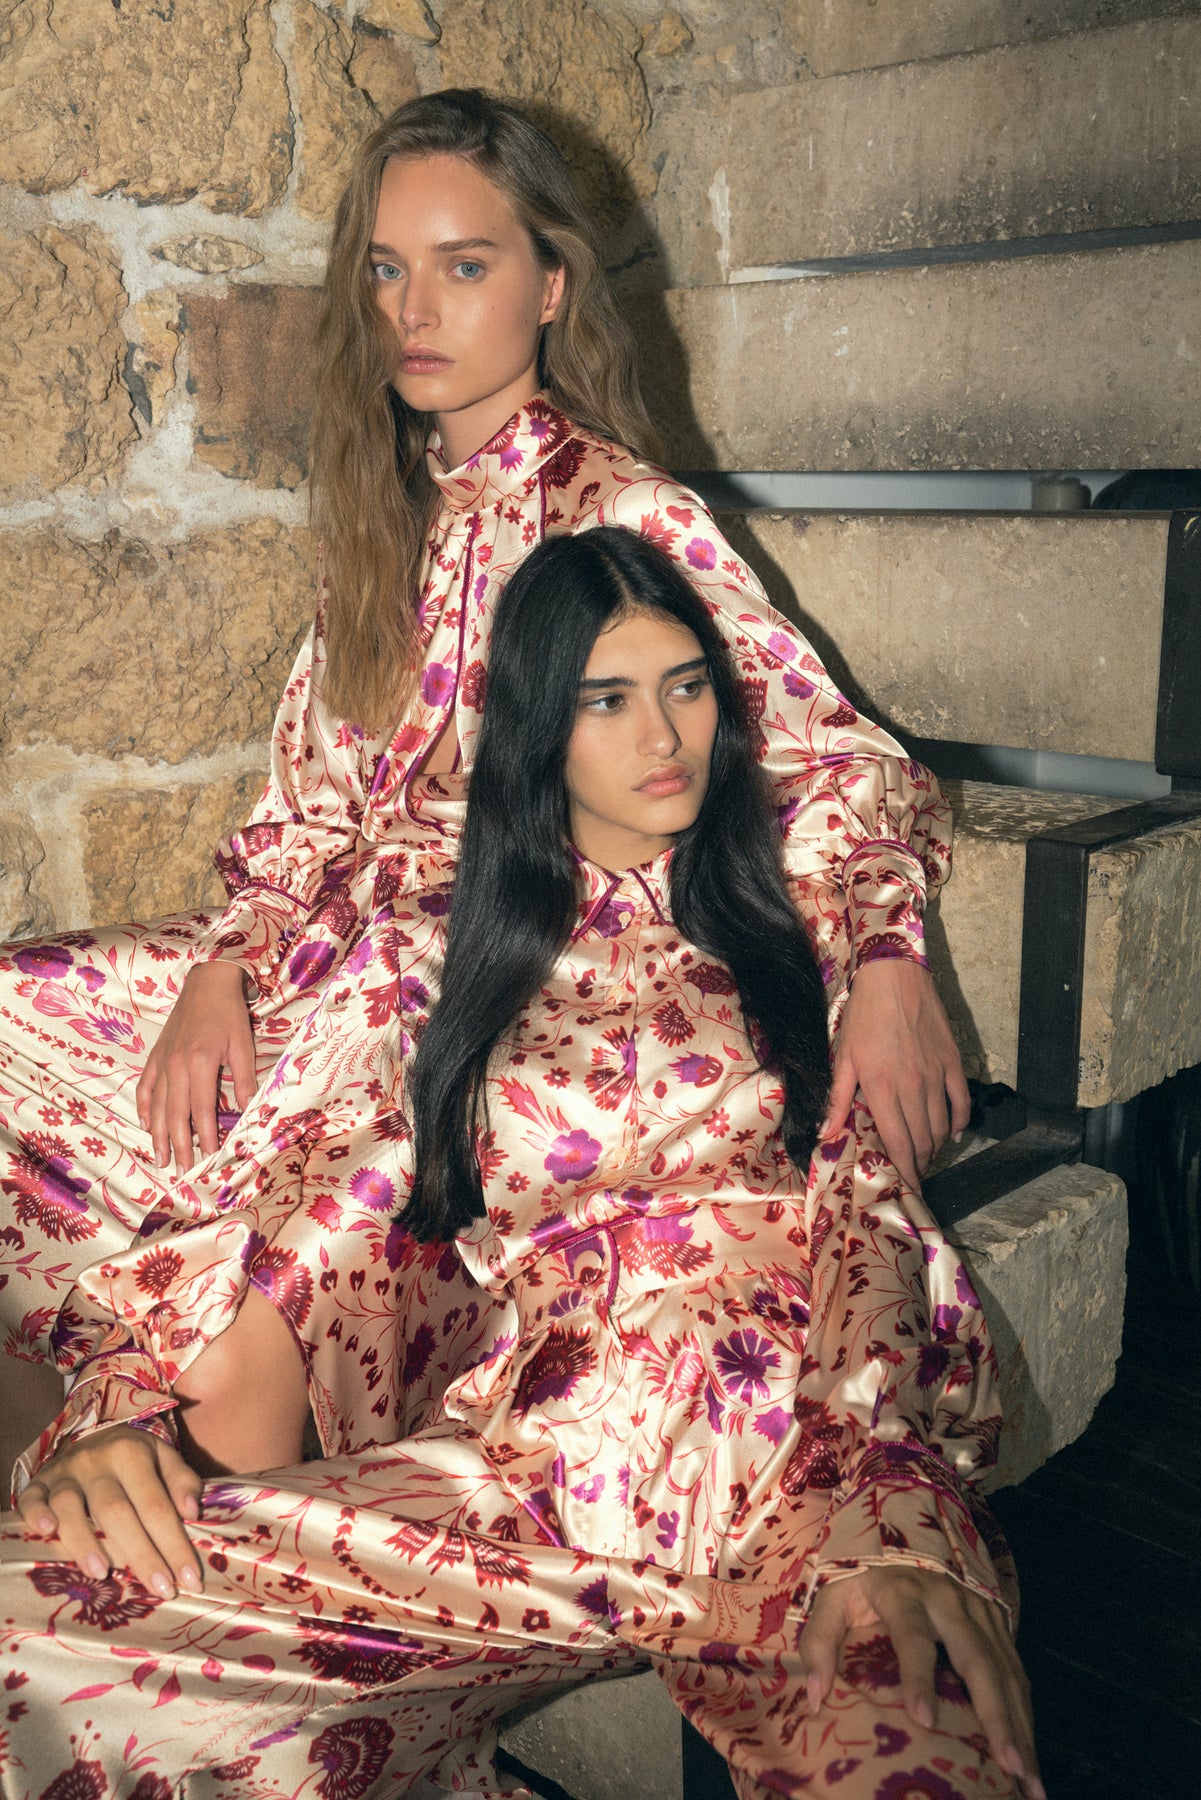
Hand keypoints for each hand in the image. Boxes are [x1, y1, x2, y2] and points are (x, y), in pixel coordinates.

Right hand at [16, 1425, 203, 1599]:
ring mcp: (64, 1473)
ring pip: (70, 1506)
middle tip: (160, 1589)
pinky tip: (47, 1533)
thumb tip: (192, 1511)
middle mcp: (96, 1462)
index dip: (174, 1543)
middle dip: (140, 1554)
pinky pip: (32, 1499)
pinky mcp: (39, 1483)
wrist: (93, 1435)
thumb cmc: (135, 1459)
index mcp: (132, 1453)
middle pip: (116, 1511)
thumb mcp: (164, 1457)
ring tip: (102, 1573)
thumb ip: (182, 1481)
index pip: (156, 1505)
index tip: (189, 1580)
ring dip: (84, 1541)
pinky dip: (37, 1515)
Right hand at [136, 961, 254, 1172]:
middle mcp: (176, 1066)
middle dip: (179, 1145)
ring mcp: (162, 1062)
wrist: (206, 982)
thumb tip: (246, 1110)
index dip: (205, 1136)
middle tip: (183, 1169)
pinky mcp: (156, 1056)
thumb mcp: (243, 1045)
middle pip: (175, 1115)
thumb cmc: (228, 1014)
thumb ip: (243, 1079)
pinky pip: (146, 1087)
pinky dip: (144, 1107)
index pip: (202, 1110)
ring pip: (157, 1106)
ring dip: (158, 1134)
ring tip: (161, 1157)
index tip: (210, 1156)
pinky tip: (146, 1124)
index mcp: (200, 1064)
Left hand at [801, 1566, 1042, 1798]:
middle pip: (977, 1659)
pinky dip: (1025, 1710)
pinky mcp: (996, 1616)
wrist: (900, 1521)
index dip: (918, 1678)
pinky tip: (1029, 1747)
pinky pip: (1015, 1667)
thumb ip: (819, 1642)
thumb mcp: (831, 1595)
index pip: (912, 1637)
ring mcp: (978, 1608)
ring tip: (1028, 1775)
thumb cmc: (862, 1572)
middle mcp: (948, 1600)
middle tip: (1007, 1765)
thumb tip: (816, 1696)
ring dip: (1020, 1722)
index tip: (924, 1720)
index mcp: (903, 1592)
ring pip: (1005, 1669)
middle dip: (995, 1715)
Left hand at [821, 959, 968, 1189]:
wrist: (894, 976)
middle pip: (923, 1140)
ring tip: (927, 1154)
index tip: (909, 1188)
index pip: (899, 1143)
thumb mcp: (844, 1058)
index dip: (906, 1171)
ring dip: (936, 1146)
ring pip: (942, 1126)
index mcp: (882, 1089)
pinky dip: (960, 1122)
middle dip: (920, 1162)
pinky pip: (961, 1101)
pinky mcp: (953, 1061)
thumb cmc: (864, 1016)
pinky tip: (954, 1132)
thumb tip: (825, 1135)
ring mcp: (936, 1075)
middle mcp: (912, 1087)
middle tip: (914, 1171)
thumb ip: (838, 1100)